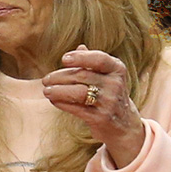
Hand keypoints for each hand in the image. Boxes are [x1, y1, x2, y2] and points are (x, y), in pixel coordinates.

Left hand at [42, 45, 145, 167]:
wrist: (124, 124)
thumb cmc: (110, 94)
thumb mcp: (108, 76)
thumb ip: (94, 62)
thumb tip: (80, 47)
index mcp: (117, 69)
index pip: (99, 59)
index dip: (80, 57)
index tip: (63, 59)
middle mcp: (115, 84)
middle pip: (82, 76)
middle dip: (60, 77)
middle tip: (45, 80)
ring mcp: (109, 102)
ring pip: (78, 93)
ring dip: (58, 91)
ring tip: (46, 91)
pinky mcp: (101, 118)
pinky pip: (77, 108)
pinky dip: (62, 103)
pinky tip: (54, 100)